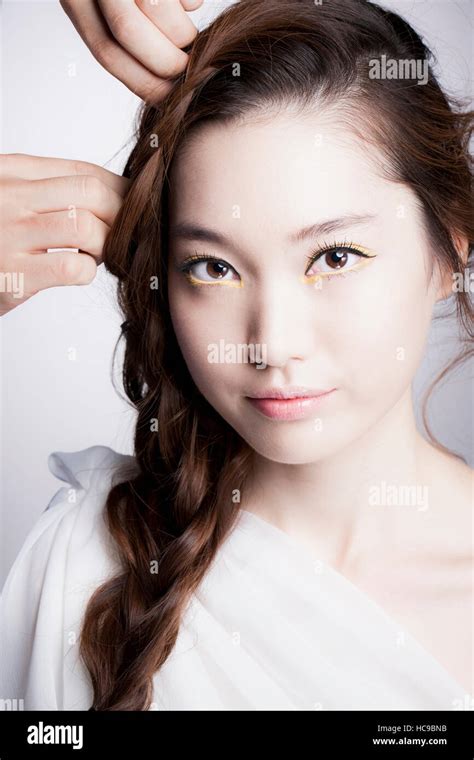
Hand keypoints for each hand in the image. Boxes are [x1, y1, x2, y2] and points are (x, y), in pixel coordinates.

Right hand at [0, 153, 128, 316]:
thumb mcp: (11, 201)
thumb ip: (49, 191)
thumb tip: (114, 194)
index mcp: (10, 172)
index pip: (82, 170)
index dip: (119, 189)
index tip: (133, 206)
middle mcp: (8, 196)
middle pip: (91, 193)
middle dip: (120, 216)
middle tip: (123, 236)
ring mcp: (8, 235)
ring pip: (86, 227)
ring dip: (105, 245)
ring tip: (96, 255)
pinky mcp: (12, 276)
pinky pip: (73, 268)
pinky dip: (87, 272)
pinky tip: (77, 272)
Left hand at [60, 0, 203, 102]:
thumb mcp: (105, 7)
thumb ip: (120, 38)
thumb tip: (161, 86)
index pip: (107, 52)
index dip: (143, 82)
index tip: (170, 98)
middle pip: (129, 34)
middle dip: (168, 63)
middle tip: (189, 69)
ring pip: (157, 10)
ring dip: (184, 35)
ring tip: (189, 35)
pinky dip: (193, 2)